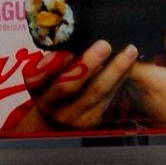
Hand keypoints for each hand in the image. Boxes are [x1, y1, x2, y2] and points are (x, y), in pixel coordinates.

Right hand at [16, 40, 138, 130]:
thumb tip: (69, 44)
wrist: (58, 114)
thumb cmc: (53, 82)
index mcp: (36, 87)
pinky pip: (107, 98)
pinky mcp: (91, 120)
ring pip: (95, 92)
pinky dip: (119, 79)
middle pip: (68, 86)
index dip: (52, 65)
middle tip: (104, 45)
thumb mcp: (45, 71)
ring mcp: (72, 116)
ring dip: (114, 70)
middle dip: (87, 65)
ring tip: (128, 51)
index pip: (38, 77)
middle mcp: (51, 105)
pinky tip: (129, 65)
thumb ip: (52, 60)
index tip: (68, 52)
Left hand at [125, 24, 165, 128]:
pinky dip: (130, 70)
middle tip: (133, 32)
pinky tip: (142, 61)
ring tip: (139, 45)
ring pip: (121, 71)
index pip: (122, 56)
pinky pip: (125, 79)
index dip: (124, 44)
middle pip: (119, 62)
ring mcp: (131, 95)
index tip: (130, 29)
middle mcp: (133, 88)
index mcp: (146, 79)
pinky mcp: (132, 99)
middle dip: (125, 49)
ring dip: (127, 59)